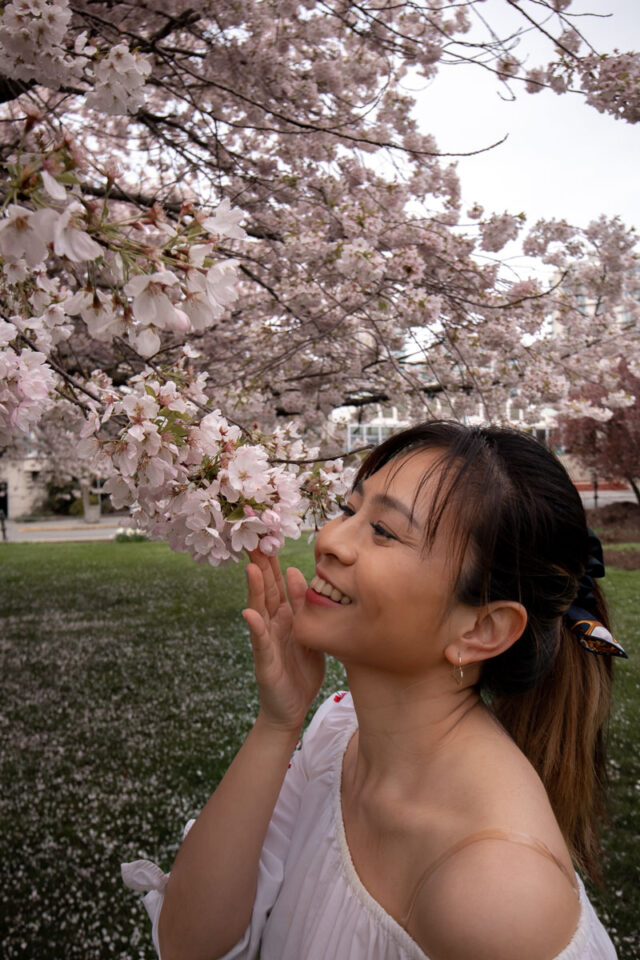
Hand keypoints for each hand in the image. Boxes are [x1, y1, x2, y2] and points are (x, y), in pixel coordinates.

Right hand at [242, 549, 324, 732]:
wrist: (291, 708)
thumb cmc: (300, 670)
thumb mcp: (307, 632)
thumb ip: (301, 605)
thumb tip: (295, 573)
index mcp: (285, 616)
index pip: (277, 583)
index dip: (273, 561)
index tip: (268, 535)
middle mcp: (272, 624)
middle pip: (265, 590)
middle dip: (260, 566)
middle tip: (254, 540)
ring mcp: (266, 642)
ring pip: (260, 610)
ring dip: (255, 589)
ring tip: (252, 568)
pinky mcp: (265, 661)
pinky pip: (260, 642)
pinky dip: (256, 628)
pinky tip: (249, 613)